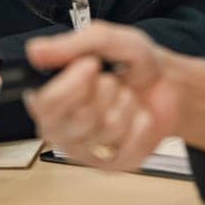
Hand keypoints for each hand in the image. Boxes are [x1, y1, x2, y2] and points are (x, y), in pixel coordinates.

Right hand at [24, 22, 181, 170]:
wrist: (168, 85)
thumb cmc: (132, 64)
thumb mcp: (106, 40)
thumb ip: (71, 45)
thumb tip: (35, 51)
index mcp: (50, 97)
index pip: (44, 104)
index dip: (71, 85)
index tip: (91, 64)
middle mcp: (60, 127)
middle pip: (78, 118)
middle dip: (105, 91)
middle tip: (111, 79)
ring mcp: (85, 149)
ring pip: (107, 129)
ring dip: (125, 103)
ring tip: (126, 95)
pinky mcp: (111, 164)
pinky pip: (128, 146)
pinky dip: (141, 123)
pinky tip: (139, 115)